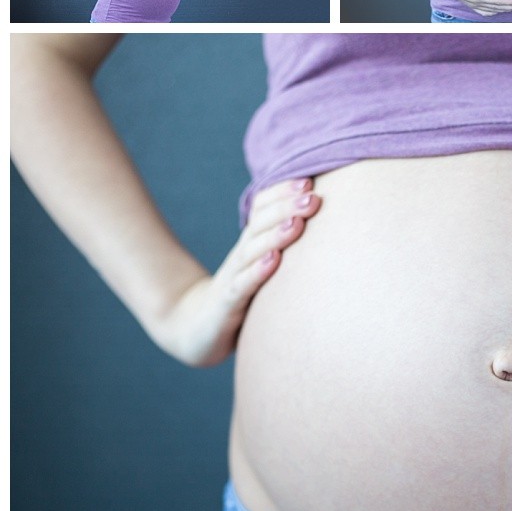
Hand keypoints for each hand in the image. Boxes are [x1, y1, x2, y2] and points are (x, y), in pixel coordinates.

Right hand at [150, 178, 320, 366]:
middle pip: (260, 224)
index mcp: (251, 244)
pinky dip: (258, 271)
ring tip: (297, 222)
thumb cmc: (240, 295)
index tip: (308, 181)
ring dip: (276, 235)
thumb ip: (281, 246)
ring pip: (252, 251)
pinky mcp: (227, 304)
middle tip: (312, 196)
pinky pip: (243, 285)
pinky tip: (274, 260)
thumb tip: (316, 224)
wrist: (195, 329)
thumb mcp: (260, 267)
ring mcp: (233, 278)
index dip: (281, 194)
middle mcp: (241, 256)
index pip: (261, 210)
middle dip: (286, 207)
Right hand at [433, 0, 511, 16]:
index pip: (498, 2)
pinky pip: (486, 12)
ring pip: (493, 11)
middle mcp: (477, 4)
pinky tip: (499, 11)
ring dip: (505, 10)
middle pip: (498, 7)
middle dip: (511, 7)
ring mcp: (474, 6)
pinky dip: (494, 13)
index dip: (510, 2)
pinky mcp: (472, 5)